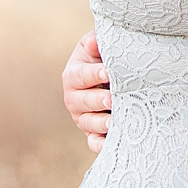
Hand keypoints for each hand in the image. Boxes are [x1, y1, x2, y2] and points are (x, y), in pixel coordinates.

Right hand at [61, 29, 112, 152]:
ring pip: (88, 123)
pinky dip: (100, 145)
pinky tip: (111, 143)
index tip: (107, 71)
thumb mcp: (97, 46)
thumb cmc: (103, 58)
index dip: (92, 74)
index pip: (79, 76)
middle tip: (111, 98)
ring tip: (114, 121)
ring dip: (100, 123)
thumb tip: (94, 43)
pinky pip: (93, 142)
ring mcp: (82, 118)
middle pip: (81, 102)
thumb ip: (95, 42)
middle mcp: (74, 99)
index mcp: (72, 76)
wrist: (111, 77)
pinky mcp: (92, 133)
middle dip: (96, 100)